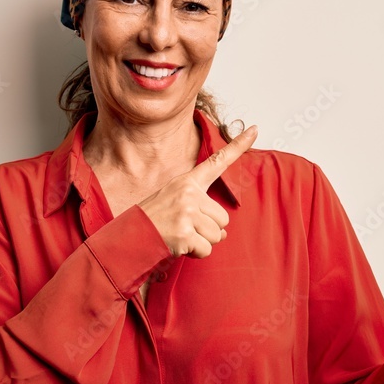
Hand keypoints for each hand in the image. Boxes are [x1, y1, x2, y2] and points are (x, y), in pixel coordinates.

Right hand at [138, 125, 257, 257]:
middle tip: (185, 228)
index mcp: (187, 182)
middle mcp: (189, 193)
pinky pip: (206, 249)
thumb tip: (223, 234)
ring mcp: (187, 211)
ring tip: (180, 236)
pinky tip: (179, 246)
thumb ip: (201, 211)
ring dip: (202, 242)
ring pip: (216, 235)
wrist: (129, 236)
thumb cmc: (154, 220)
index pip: (216, 161)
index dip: (238, 145)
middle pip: (223, 218)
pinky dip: (195, 254)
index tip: (255, 129)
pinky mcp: (185, 232)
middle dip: (208, 230)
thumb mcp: (174, 203)